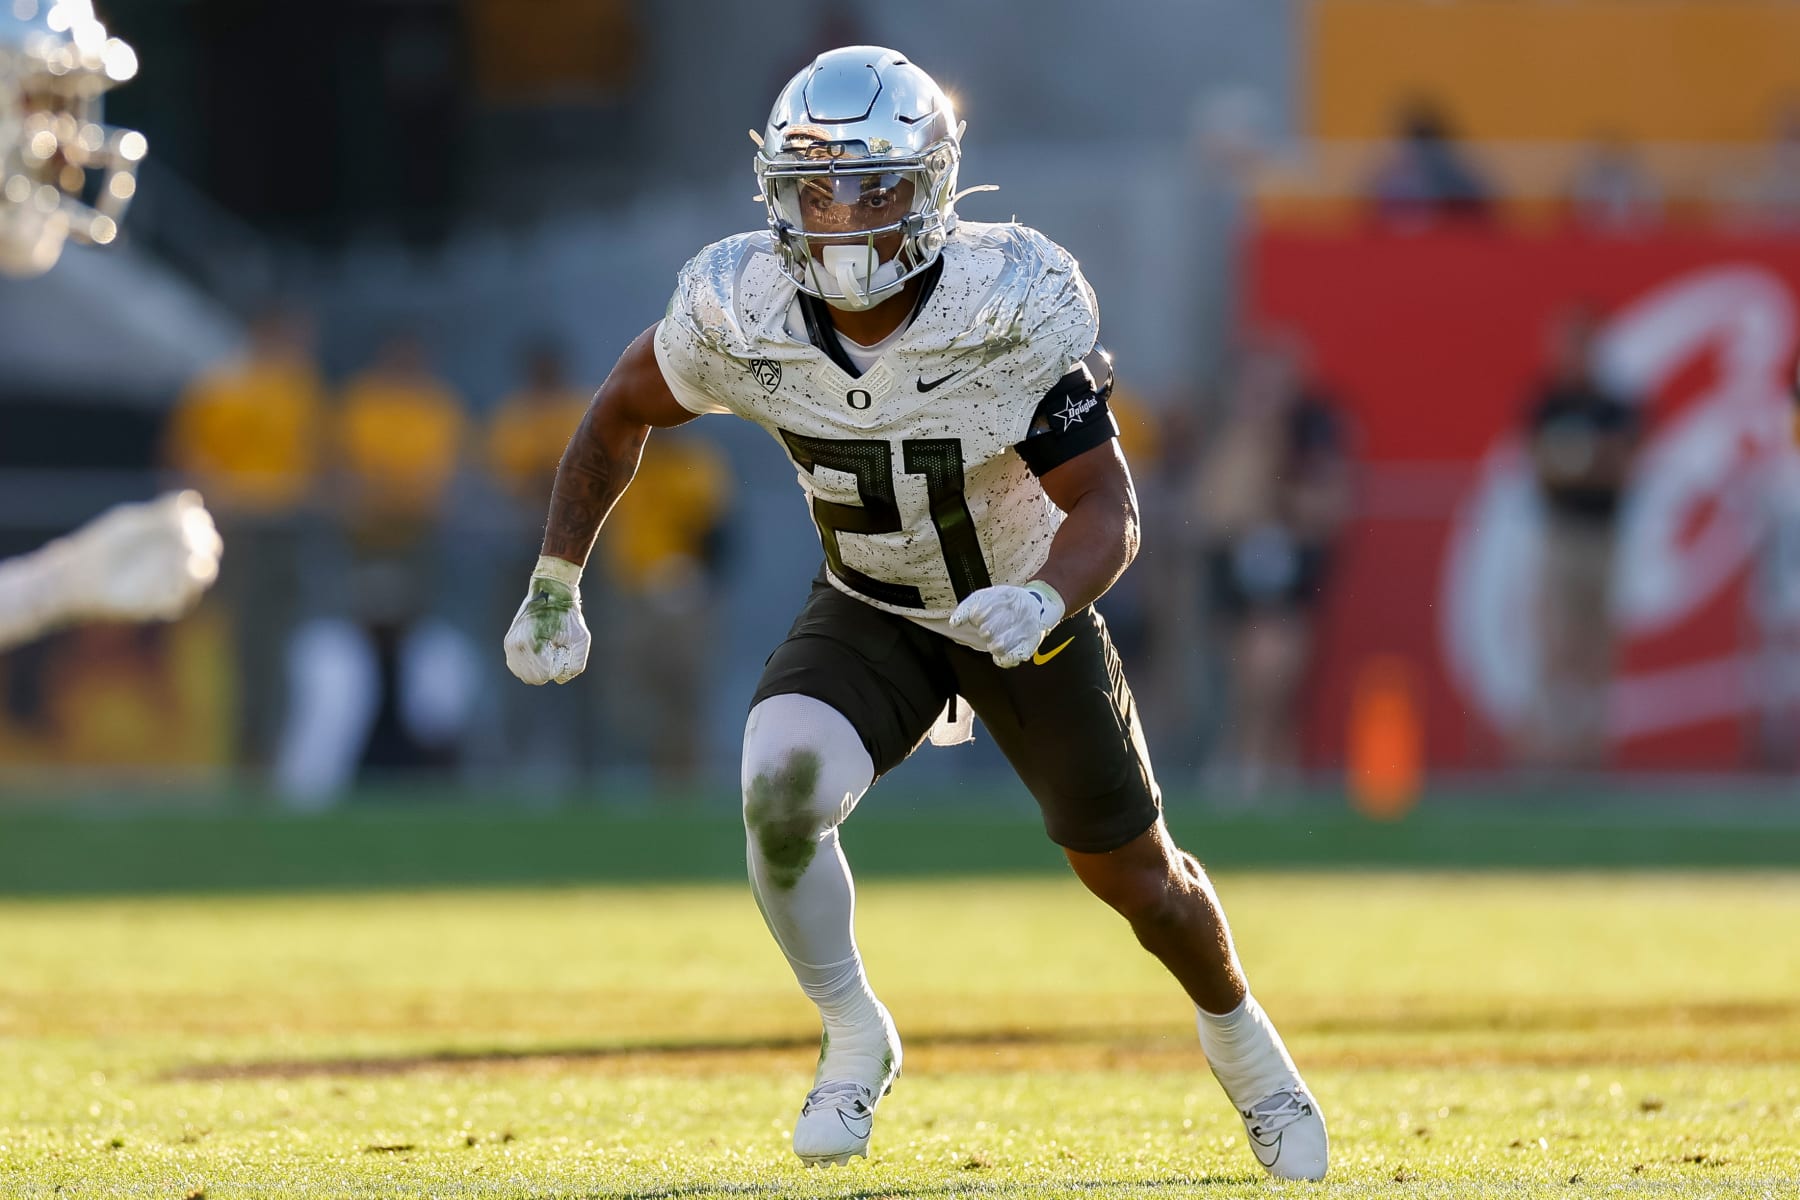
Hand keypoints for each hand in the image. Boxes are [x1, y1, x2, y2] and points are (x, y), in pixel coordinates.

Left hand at [58, 490, 222, 621]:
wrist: (76, 578)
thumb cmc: (103, 547)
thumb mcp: (131, 524)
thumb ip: (161, 514)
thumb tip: (193, 499)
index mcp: (171, 540)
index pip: (202, 530)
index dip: (201, 522)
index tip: (190, 518)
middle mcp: (175, 563)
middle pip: (207, 553)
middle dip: (206, 544)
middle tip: (191, 539)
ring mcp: (169, 585)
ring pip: (199, 579)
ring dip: (201, 570)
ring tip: (192, 562)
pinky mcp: (158, 605)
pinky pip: (180, 602)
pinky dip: (182, 592)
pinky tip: (175, 578)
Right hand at [503, 557, 589, 684]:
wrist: (552, 592)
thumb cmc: (568, 616)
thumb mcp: (581, 639)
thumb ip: (575, 665)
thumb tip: (559, 678)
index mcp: (529, 643)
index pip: (541, 675)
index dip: (554, 668)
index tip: (560, 652)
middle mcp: (515, 644)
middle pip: (531, 677)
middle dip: (546, 670)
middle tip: (554, 651)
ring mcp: (510, 644)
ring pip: (523, 674)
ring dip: (537, 668)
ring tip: (548, 650)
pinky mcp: (509, 642)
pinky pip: (517, 666)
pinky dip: (529, 665)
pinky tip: (540, 653)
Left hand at [948, 580, 1065, 667]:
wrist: (1037, 602)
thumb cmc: (1006, 601)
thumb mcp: (985, 596)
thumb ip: (966, 608)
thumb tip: (954, 624)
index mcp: (1004, 597)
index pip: (978, 614)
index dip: (976, 617)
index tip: (982, 615)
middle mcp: (1017, 611)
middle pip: (987, 631)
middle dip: (985, 631)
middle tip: (993, 626)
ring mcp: (1025, 628)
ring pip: (998, 646)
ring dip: (993, 645)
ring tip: (998, 638)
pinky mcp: (1031, 644)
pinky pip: (1012, 658)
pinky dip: (1003, 659)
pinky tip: (1001, 655)